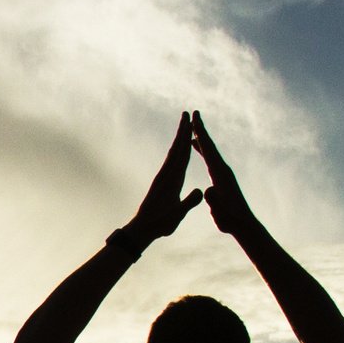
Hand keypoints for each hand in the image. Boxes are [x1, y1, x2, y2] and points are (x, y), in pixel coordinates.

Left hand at [119, 113, 202, 245]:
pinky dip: (176, 151)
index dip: (187, 139)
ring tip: (183, 125)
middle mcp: (167, 175)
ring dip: (179, 138)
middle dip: (182, 131)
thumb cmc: (160, 224)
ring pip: (173, 153)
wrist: (142, 229)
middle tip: (186, 113)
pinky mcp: (162, 182)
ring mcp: (163, 177)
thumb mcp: (176, 215)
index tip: (190, 124)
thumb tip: (200, 191)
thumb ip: (188, 203)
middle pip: (177, 148)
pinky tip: (177, 149)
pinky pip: (170, 161)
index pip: (182, 155)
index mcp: (172, 180)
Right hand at [188, 116, 256, 240]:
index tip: (194, 119)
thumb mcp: (220, 212)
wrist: (243, 224)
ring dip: (201, 137)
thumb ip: (214, 201)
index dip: (201, 134)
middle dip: (201, 129)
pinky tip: (197, 146)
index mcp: (221, 174)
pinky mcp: (222, 177)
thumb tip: (209, 190)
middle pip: (210, 145)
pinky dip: (202, 149)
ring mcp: (223, 172)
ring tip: (192, 126)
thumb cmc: (230, 220)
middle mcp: (223, 169)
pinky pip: (210, 158)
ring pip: (210, 150)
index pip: (209, 150)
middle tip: (194, 113)